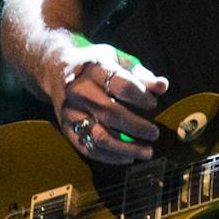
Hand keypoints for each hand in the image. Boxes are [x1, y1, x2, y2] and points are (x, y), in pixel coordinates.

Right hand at [49, 39, 167, 163]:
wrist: (55, 68)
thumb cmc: (94, 64)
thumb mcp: (117, 60)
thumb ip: (140, 74)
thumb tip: (163, 87)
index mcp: (94, 69)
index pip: (122, 86)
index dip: (141, 97)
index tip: (153, 104)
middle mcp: (79, 90)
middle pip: (112, 113)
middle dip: (137, 127)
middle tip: (155, 133)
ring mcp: (71, 112)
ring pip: (100, 136)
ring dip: (126, 148)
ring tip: (146, 152)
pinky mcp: (66, 128)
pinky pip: (88, 148)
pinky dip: (110, 157)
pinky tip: (127, 158)